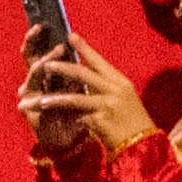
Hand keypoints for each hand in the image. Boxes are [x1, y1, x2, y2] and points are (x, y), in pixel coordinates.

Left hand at [16, 32, 151, 155]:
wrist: (142, 146)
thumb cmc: (132, 123)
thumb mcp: (123, 99)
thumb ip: (106, 88)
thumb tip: (84, 79)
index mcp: (120, 82)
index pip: (99, 61)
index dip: (84, 48)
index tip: (70, 36)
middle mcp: (115, 90)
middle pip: (84, 75)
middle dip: (62, 68)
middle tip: (45, 64)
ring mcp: (107, 106)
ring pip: (75, 99)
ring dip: (55, 99)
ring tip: (39, 99)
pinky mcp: (100, 123)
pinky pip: (76, 118)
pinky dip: (62, 119)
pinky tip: (49, 121)